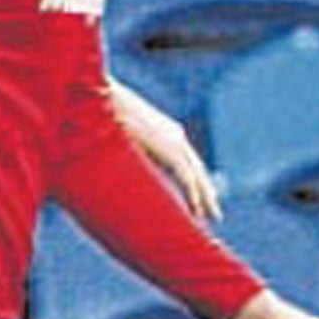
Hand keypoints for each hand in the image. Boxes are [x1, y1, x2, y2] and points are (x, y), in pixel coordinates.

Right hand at [110, 81, 220, 221]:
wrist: (108, 102)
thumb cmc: (105, 116)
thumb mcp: (120, 135)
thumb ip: (127, 148)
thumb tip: (111, 163)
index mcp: (167, 131)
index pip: (187, 159)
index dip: (194, 178)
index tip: (198, 196)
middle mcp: (177, 137)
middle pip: (197, 168)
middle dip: (206, 190)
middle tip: (214, 211)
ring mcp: (176, 143)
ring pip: (197, 176)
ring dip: (205, 197)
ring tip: (212, 216)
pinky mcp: (171, 152)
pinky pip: (187, 179)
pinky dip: (193, 196)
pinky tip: (196, 212)